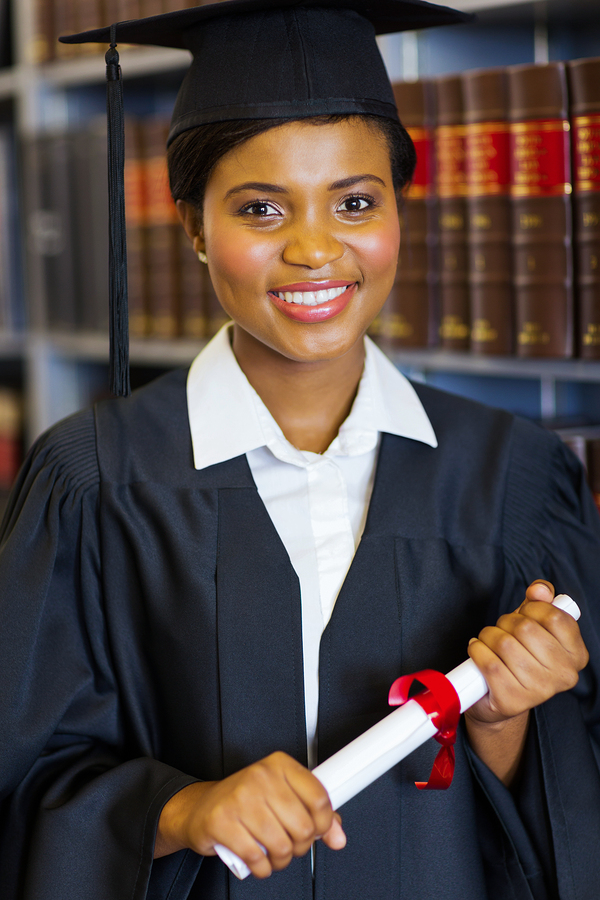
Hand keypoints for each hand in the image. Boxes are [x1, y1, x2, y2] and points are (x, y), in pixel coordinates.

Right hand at [154, 751, 345, 877]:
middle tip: (291, 844)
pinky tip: (258, 860)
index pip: (318, 797)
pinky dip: (262, 868)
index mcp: (279, 765)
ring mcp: (240, 798)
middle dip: (300, 846)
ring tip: (274, 853)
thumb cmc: (245, 801)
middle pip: (302, 827)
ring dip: (281, 860)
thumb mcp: (281, 796)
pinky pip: (257, 858)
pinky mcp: (222, 822)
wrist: (200, 808)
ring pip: (281, 846)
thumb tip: (338, 836)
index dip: (325, 823)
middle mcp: (260, 776)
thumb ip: (313, 813)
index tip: (318, 831)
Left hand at [464, 580, 588, 783]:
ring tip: (489, 640)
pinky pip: (489, 662)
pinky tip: (478, 650)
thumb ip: (540, 601)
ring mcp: (539, 691)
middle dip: (506, 621)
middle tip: (502, 630)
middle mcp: (564, 676)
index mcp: (576, 655)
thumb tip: (539, 589)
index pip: (555, 617)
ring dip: (488, 635)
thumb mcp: (535, 624)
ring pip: (504, 643)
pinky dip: (477, 649)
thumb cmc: (520, 654)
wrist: (499, 697)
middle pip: (526, 628)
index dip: (533, 608)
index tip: (524, 613)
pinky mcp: (513, 701)